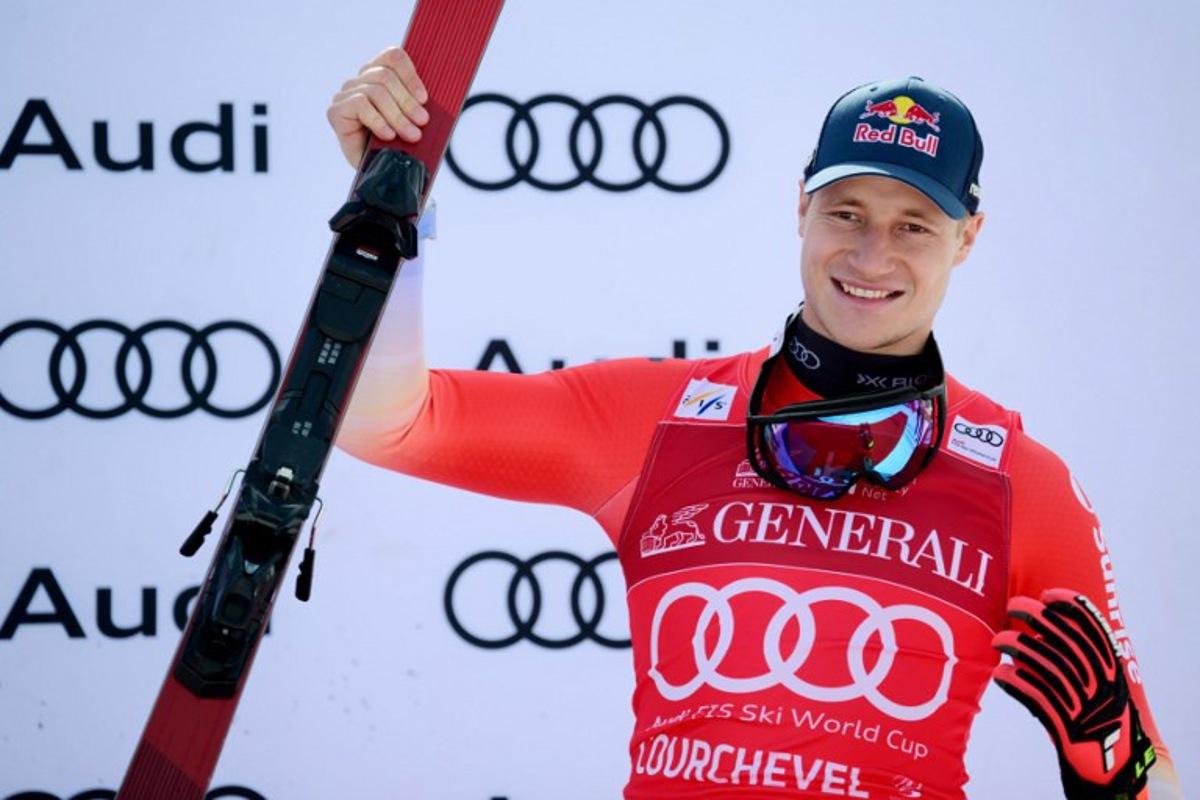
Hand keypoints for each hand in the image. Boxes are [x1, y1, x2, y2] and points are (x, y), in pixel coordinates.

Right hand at [326, 46, 429, 167]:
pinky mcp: (336, 111)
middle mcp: (359, 81)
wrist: (379, 172)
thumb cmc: (397, 145)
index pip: (392, 57)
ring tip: (411, 134)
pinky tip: (388, 135)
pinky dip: (378, 121)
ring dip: (398, 115)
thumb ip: (417, 103)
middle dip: (407, 102)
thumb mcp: (412, 120)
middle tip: (422, 122)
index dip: (410, 74)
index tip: (424, 98)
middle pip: (385, 76)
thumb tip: (427, 98)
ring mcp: (345, 95)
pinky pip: (360, 104)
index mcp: (378, 75)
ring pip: (376, 91)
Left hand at [992, 588, 1156, 799]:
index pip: (1094, 629)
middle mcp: (1100, 683)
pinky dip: (1016, 682)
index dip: (1071, 607)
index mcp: (1111, 670)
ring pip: (1048, 665)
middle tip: (1012, 604)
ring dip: (1018, 647)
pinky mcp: (1066, 725)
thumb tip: (1040, 631)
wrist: (1106, 766)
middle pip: (1066, 640)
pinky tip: (999, 673)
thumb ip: (1077, 660)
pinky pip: (1037, 696)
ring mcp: (1085, 704)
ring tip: (997, 639)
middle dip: (1038, 617)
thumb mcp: (1097, 686)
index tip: (1047, 593)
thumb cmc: (1094, 718)